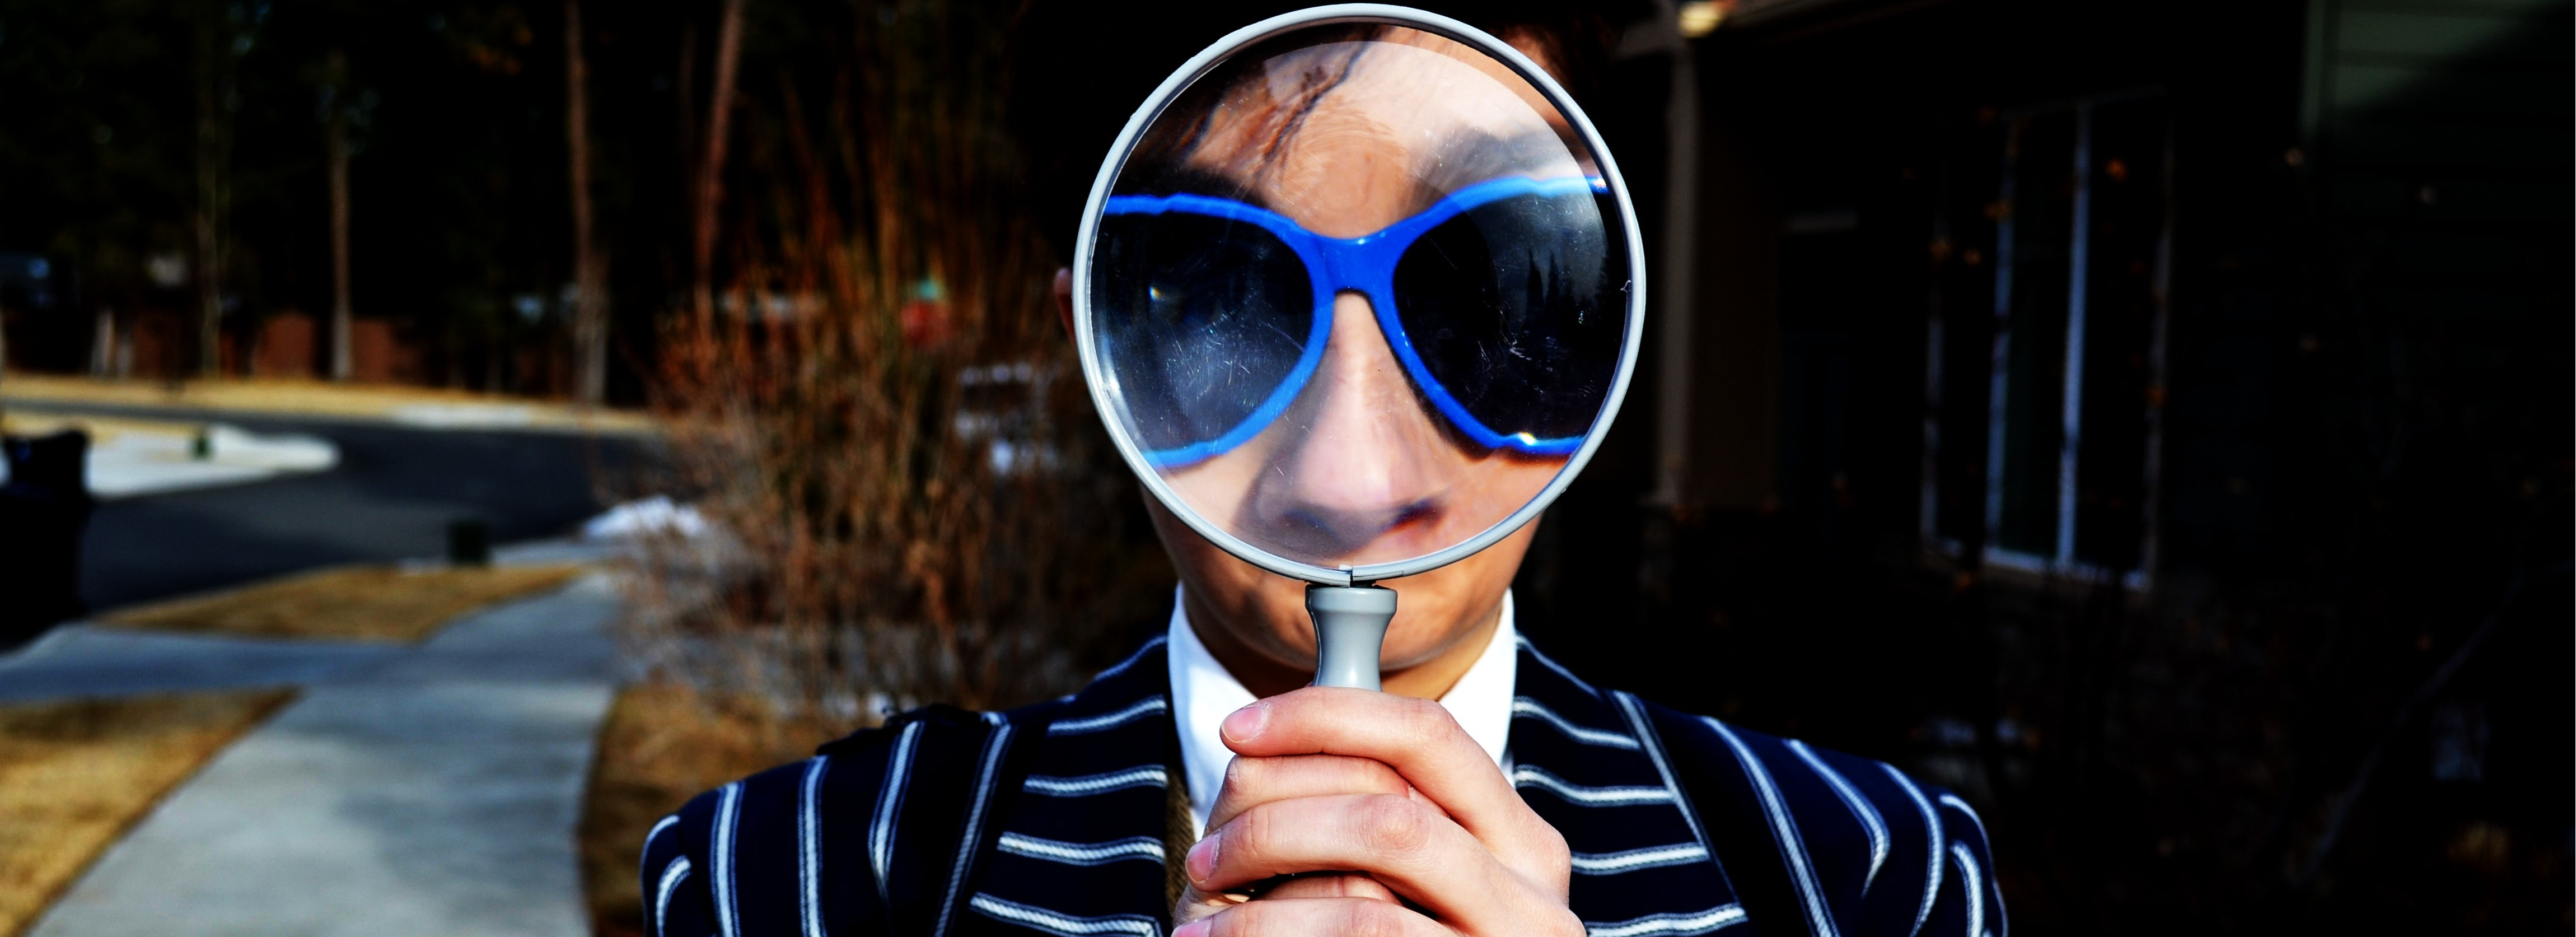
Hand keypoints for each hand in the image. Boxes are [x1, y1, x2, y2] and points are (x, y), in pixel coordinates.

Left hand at [1171, 687, 1581, 936]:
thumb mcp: (1418, 879)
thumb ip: (1373, 812)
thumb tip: (1258, 745)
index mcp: (1522, 843)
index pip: (1427, 736)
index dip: (1324, 718)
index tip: (1236, 729)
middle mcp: (1530, 902)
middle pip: (1387, 816)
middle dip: (1273, 825)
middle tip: (1207, 855)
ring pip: (1361, 905)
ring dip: (1256, 911)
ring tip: (1202, 920)